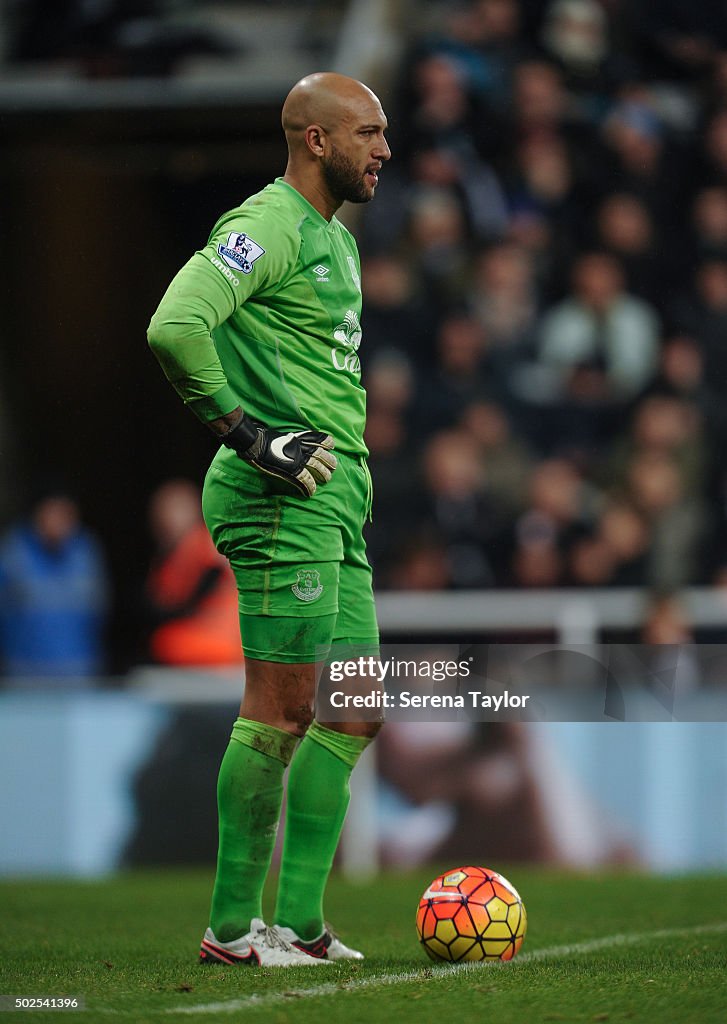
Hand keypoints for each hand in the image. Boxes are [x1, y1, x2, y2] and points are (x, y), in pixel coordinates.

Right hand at [221, 414, 335, 496]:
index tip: (332, 445)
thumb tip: (291, 443)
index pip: (317, 438)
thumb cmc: (262, 438)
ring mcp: (297, 459)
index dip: (326, 441)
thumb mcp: (281, 436)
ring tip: (327, 479)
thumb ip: (289, 441)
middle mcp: (301, 448)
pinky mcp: (292, 470)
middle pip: (320, 454)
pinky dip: (309, 486)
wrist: (254, 443)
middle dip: (329, 460)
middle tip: (334, 466)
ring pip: (317, 466)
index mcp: (298, 438)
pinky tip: (312, 492)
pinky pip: (305, 479)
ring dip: (323, 473)